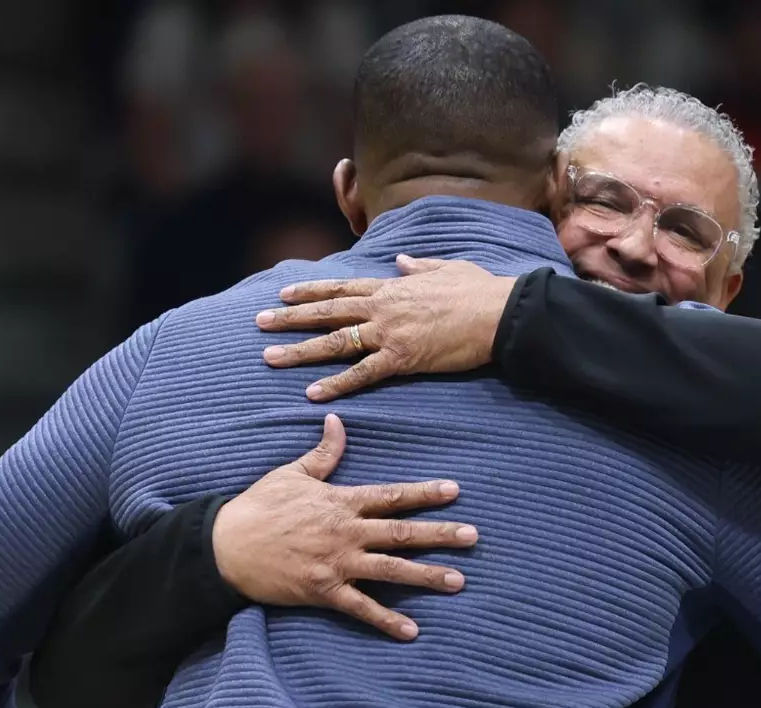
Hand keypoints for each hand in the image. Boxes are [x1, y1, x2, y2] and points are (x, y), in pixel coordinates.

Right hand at [214, 413, 478, 639]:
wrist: (225, 546)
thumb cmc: (258, 507)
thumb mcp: (291, 474)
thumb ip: (323, 453)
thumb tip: (337, 422)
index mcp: (340, 502)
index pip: (391, 496)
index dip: (424, 493)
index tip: (455, 491)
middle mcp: (345, 533)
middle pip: (401, 533)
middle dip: (440, 535)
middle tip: (473, 537)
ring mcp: (337, 564)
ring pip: (390, 571)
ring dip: (426, 576)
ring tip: (458, 581)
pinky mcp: (324, 591)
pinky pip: (362, 608)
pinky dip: (387, 620)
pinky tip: (412, 631)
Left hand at [256, 255, 515, 401]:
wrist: (500, 312)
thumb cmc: (480, 290)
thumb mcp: (446, 268)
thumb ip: (418, 266)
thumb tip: (401, 260)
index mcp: (392, 287)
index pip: (341, 289)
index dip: (310, 291)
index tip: (284, 293)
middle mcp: (383, 308)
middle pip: (327, 313)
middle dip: (290, 318)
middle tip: (260, 323)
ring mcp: (390, 333)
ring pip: (335, 342)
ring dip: (300, 350)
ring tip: (270, 357)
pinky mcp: (403, 359)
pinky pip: (362, 374)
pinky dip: (336, 384)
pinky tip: (313, 393)